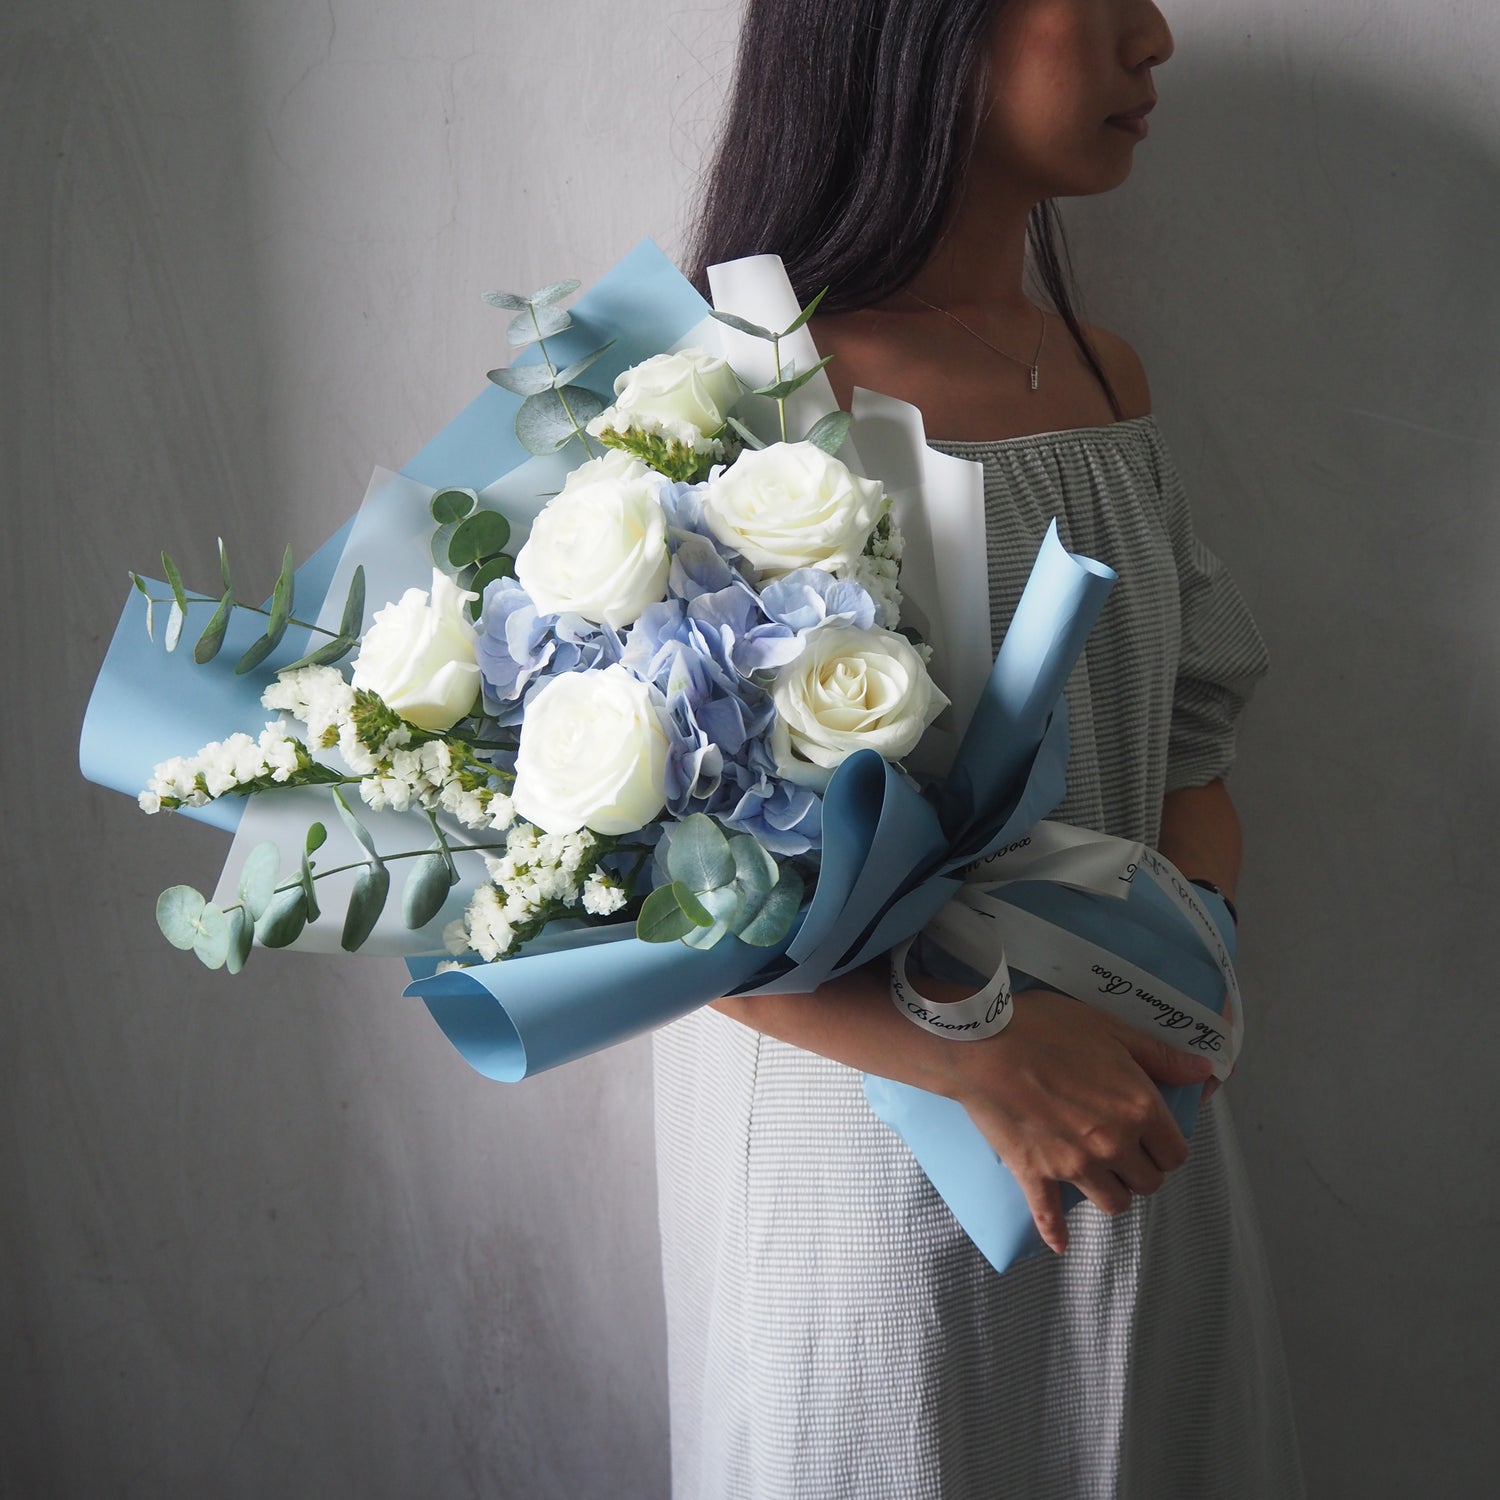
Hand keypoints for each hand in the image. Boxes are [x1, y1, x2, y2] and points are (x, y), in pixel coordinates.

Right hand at [933, 986, 1215, 1254]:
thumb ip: (1160, 1056)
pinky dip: (1056, 1232)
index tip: (1153, 1136)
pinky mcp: (1036, 1174)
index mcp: (1139, 1110)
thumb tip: (1203, 1072)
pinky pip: (1049, 1216)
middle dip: (1141, 1168)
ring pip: (1112, 1203)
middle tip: (1124, 1149)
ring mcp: (1074, 1165)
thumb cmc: (1048, 1028)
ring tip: (1099, 1173)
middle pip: (1148, 1183)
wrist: (983, 1043)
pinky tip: (1060, 1244)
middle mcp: (1114, 1145)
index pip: (1176, 1154)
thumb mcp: (1112, 1029)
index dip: (1167, 1146)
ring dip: (1111, 1191)